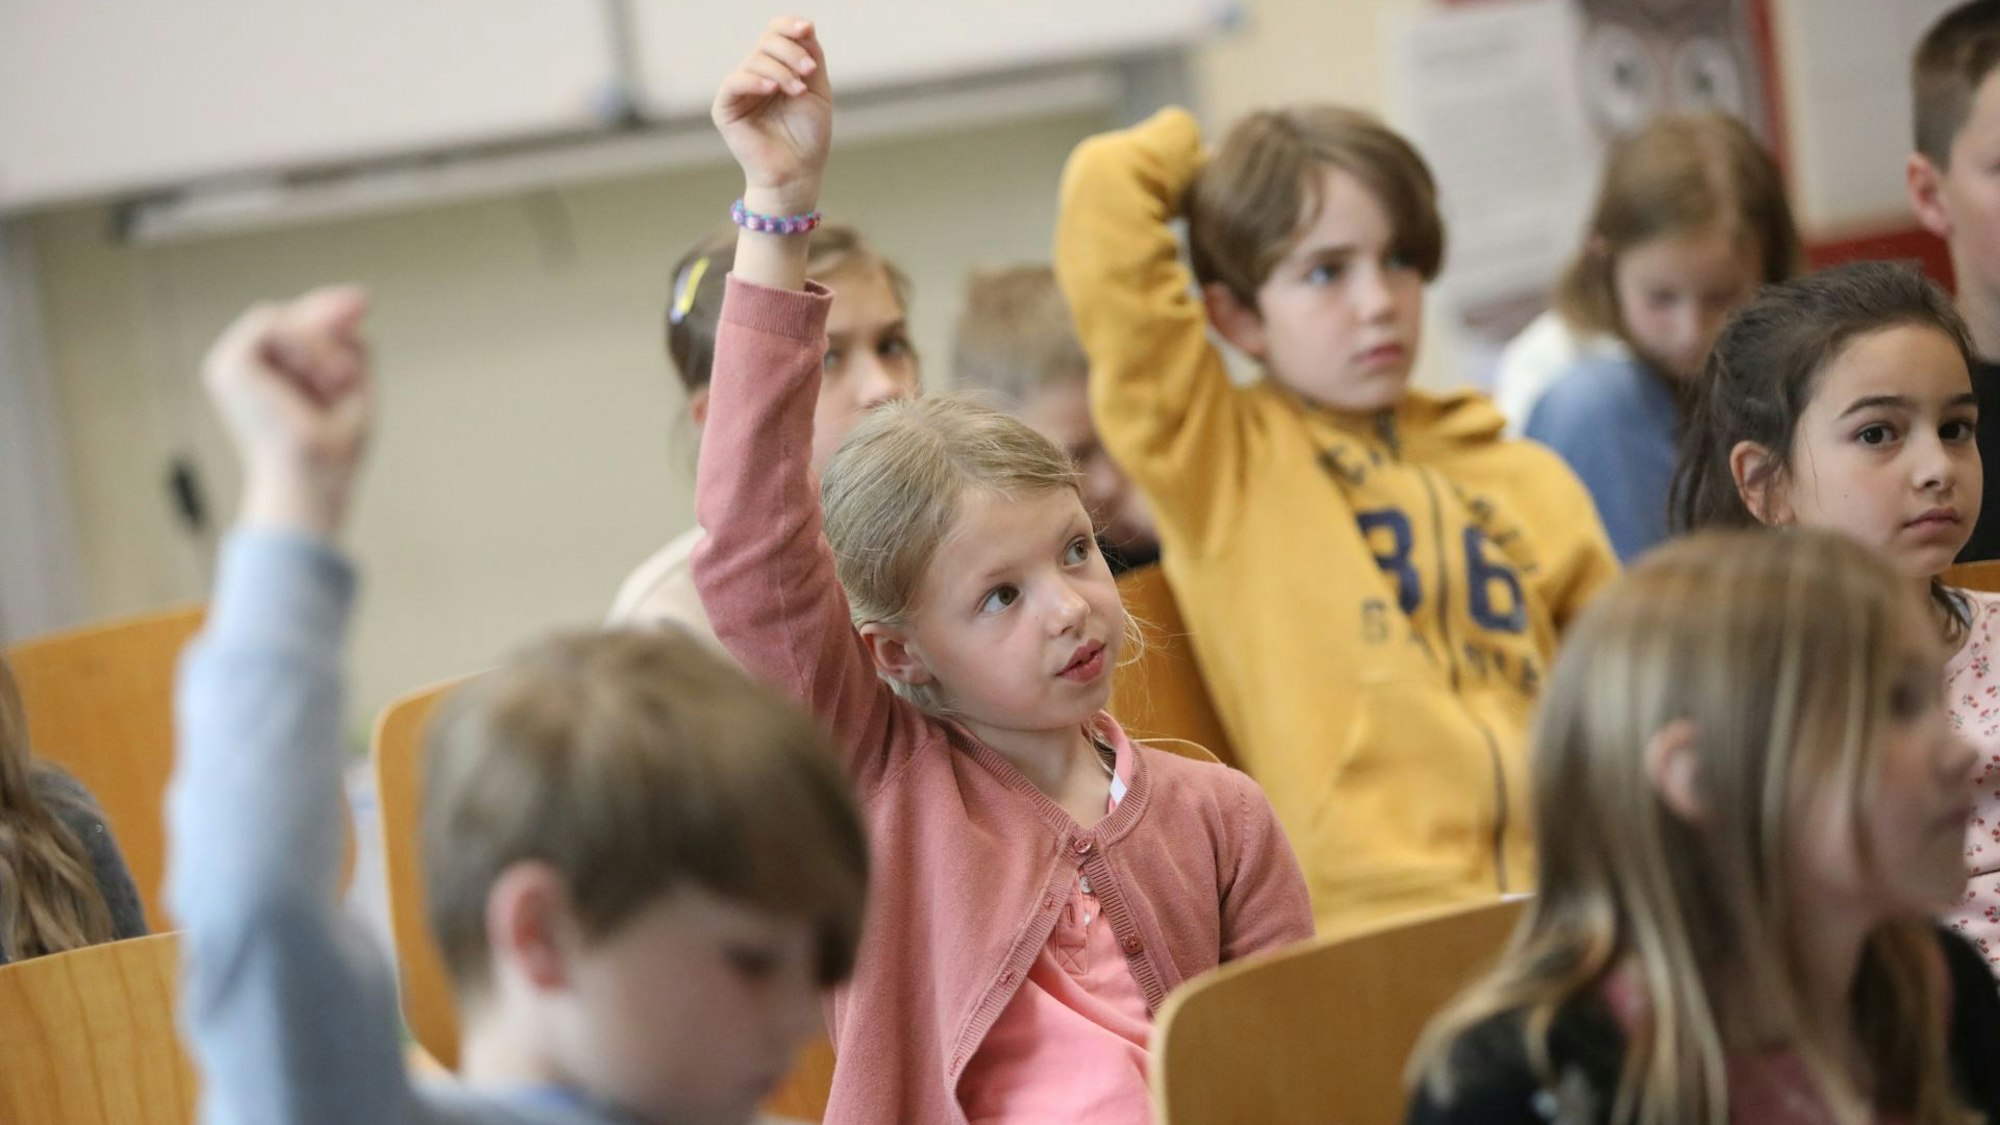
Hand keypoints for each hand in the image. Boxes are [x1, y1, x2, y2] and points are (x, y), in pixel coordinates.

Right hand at [201, 286, 373, 540]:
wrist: (313, 479)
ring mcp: (230, 367)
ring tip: (339, 379)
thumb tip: (355, 300)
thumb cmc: (333, 450)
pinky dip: (306, 341)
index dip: (325, 310)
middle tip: (363, 302)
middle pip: (288, 317)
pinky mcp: (227, 365)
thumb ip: (348, 342)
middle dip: (327, 312)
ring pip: (283, 317)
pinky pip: (271, 322)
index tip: (363, 301)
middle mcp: (246, 372)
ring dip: (322, 342)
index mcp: (268, 381)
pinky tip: (322, 373)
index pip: (294, 330)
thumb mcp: (350, 385)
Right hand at [712, 17, 830, 215]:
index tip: (807, 29)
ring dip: (781, 71)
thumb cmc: (809, 136)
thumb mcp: (817, 90)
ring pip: (754, 61)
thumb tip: (805, 27)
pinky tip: (772, 89)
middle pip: (766, 43)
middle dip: (791, 52)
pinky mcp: (725, 109)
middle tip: (809, 72)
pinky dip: (754, 80)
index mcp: (775, 68)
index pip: (775, 34)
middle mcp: (755, 75)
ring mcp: (739, 91)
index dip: (789, 26)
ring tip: (798, 91)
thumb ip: (812, 58)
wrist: (798, 174)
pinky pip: (734, 83)